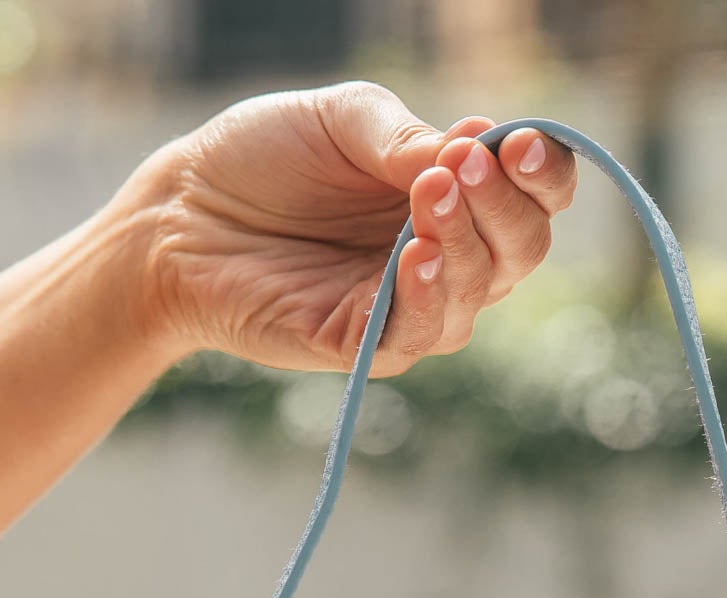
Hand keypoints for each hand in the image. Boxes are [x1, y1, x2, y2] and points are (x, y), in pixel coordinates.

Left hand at [133, 82, 576, 375]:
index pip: (533, 196)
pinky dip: (428, 295)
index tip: (519, 144)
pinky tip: (416, 255)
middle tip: (464, 167)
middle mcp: (445, 257)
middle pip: (521, 250)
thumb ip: (406, 139)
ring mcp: (409, 307)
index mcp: (453, 195)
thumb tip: (473, 152)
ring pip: (478, 294)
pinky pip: (419, 334)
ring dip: (466, 243)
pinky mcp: (363, 346)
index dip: (544, 174)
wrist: (183, 213)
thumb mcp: (343, 121)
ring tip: (432, 195)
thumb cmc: (264, 158)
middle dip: (506, 207)